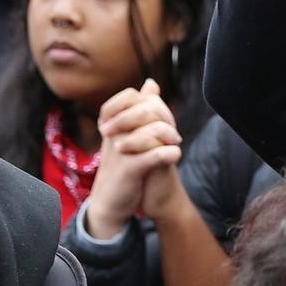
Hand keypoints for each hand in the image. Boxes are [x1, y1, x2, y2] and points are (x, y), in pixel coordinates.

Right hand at [83, 80, 184, 238]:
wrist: (110, 201)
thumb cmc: (122, 166)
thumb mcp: (129, 136)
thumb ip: (139, 109)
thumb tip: (150, 84)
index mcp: (111, 123)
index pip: (131, 96)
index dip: (153, 104)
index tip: (163, 120)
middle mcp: (113, 133)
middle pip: (145, 110)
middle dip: (166, 118)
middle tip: (174, 134)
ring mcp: (120, 150)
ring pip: (152, 130)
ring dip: (171, 136)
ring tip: (175, 144)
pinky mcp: (129, 170)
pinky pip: (155, 155)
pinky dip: (170, 154)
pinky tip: (174, 157)